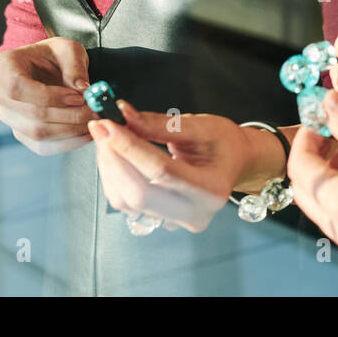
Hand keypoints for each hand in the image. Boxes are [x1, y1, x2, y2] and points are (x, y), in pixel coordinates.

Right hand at [0, 37, 93, 155]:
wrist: (42, 65)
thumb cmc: (51, 55)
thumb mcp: (66, 48)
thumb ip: (74, 65)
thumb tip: (83, 89)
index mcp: (3, 67)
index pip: (18, 88)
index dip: (49, 96)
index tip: (77, 97)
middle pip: (32, 114)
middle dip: (69, 116)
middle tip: (95, 111)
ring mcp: (8, 117)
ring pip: (38, 133)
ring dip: (71, 130)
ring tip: (94, 120)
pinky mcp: (21, 133)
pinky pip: (42, 146)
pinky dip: (67, 143)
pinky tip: (86, 133)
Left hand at [87, 102, 288, 233]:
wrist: (236, 162)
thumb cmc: (224, 143)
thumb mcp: (201, 126)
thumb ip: (160, 124)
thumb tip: (123, 114)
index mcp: (211, 188)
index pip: (161, 171)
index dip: (129, 147)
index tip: (107, 124)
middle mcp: (195, 213)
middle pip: (139, 193)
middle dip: (114, 159)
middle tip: (101, 129)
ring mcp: (177, 222)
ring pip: (127, 201)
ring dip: (110, 167)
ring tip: (108, 138)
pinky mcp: (162, 221)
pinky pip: (127, 203)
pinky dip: (115, 177)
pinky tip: (115, 156)